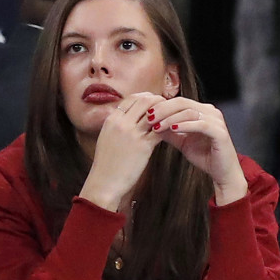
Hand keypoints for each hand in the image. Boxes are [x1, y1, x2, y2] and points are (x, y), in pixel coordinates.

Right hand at [79, 92, 165, 211]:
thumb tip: (129, 119)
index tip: (155, 102)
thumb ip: (118, 126)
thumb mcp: (107, 138)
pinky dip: (169, 127)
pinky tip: (174, 130)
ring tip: (174, 117)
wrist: (105, 182)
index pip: (131, 99)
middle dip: (158, 101)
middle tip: (168, 107)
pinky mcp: (143, 146)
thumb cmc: (107, 164)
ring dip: (165, 113)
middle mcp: (121, 123)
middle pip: (144, 101)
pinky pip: (160, 130)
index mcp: (112, 119)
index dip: (145, 98)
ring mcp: (132, 133)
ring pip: (154, 113)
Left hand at [148, 96, 246, 203]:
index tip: (145, 114)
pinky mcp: (220, 132)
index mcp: (202, 111)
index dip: (161, 106)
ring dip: (171, 118)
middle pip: (182, 102)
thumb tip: (151, 123)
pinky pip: (200, 124)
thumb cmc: (205, 157)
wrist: (222, 173)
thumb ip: (169, 131)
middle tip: (148, 118)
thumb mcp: (182, 142)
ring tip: (157, 126)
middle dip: (163, 109)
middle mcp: (211, 111)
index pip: (178, 101)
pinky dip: (185, 125)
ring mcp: (217, 120)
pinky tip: (172, 129)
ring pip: (189, 112)